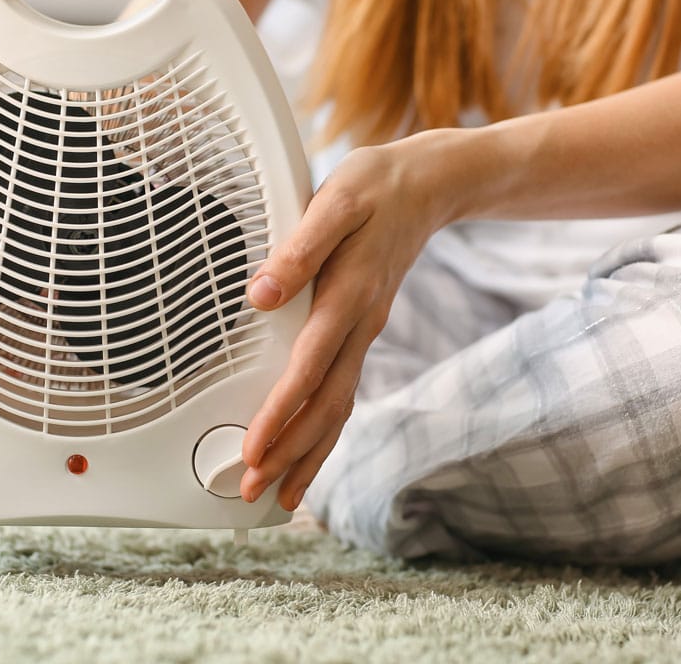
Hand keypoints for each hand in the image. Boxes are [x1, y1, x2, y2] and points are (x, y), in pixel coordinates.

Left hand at [237, 138, 449, 510]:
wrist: (427, 186)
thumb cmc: (375, 188)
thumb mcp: (335, 202)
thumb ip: (299, 248)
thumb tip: (260, 294)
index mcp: (349, 295)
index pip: (311, 369)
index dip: (281, 412)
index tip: (254, 449)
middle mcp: (361, 324)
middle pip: (327, 406)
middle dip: (290, 453)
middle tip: (253, 490)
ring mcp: (364, 332)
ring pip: (339, 408)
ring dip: (308, 453)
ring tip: (279, 493)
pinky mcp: (361, 332)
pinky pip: (342, 391)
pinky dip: (323, 429)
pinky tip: (306, 448)